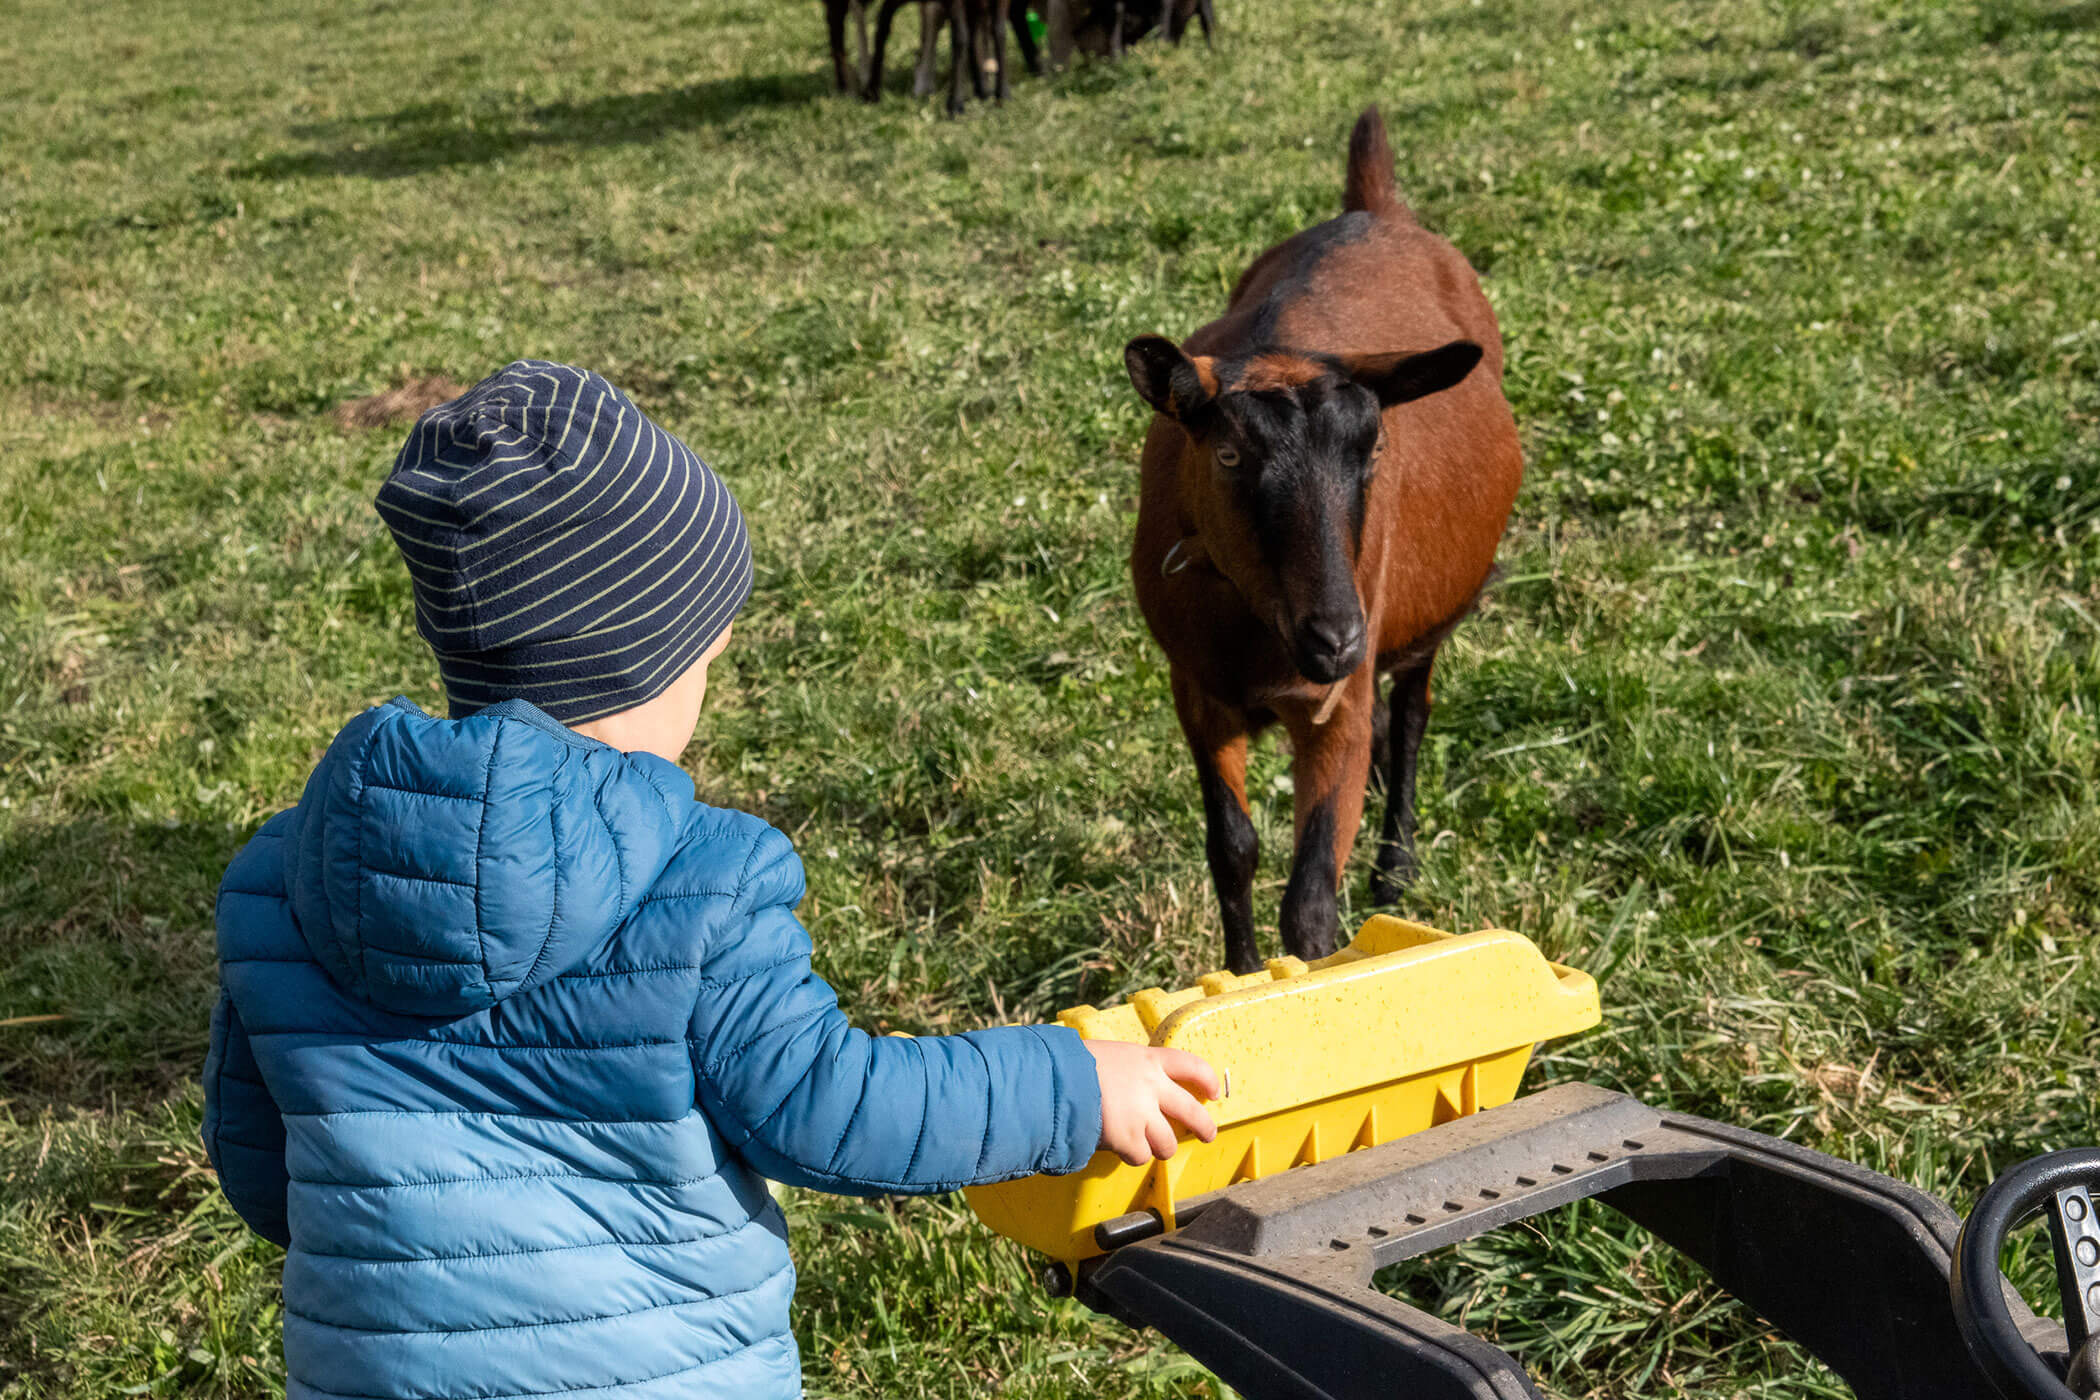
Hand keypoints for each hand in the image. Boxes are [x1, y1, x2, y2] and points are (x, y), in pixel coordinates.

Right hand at [1085, 1041, 1222, 1165]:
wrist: (1055, 1080)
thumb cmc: (1072, 1064)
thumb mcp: (1106, 1055)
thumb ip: (1125, 1071)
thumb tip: (1126, 1087)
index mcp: (1147, 1060)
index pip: (1190, 1065)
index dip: (1206, 1079)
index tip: (1214, 1091)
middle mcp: (1151, 1087)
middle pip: (1191, 1111)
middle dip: (1204, 1127)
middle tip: (1206, 1135)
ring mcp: (1142, 1115)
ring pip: (1167, 1143)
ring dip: (1159, 1148)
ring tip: (1145, 1147)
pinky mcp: (1129, 1139)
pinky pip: (1140, 1156)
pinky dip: (1131, 1156)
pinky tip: (1118, 1148)